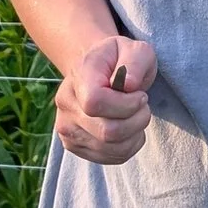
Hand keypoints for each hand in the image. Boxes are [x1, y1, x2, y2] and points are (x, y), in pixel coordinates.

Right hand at [57, 35, 155, 163]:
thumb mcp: (136, 49)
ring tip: (134, 116)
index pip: (95, 103)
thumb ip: (136, 61)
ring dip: (135, 134)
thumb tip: (129, 86)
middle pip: (107, 132)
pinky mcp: (74, 146)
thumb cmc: (120, 61)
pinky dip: (129, 146)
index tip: (139, 95)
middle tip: (142, 105)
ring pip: (111, 148)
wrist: (99, 72)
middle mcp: (65, 104)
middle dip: (136, 121)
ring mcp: (67, 128)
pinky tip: (127, 129)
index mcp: (78, 76)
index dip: (125, 105)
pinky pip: (111, 158)